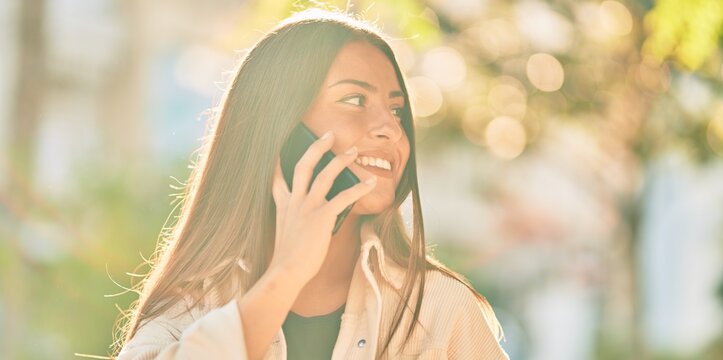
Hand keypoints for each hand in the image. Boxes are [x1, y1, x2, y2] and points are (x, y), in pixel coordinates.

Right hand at [268, 130, 376, 284]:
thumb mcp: (285, 234)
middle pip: (304, 165)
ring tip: (353, 151)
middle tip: (329, 134)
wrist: (286, 272)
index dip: (280, 160)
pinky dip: (359, 188)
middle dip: (317, 147)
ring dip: (340, 160)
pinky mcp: (322, 217)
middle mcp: (294, 201)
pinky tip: (370, 183)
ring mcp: (308, 207)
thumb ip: (294, 221)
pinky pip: (344, 197)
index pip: (278, 177)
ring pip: (325, 175)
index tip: (283, 147)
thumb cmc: (287, 259)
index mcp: (283, 205)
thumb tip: (311, 219)